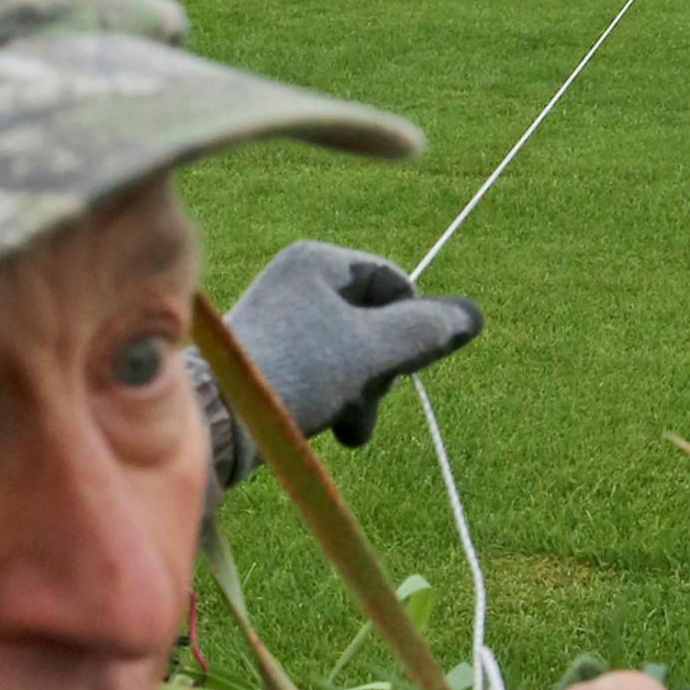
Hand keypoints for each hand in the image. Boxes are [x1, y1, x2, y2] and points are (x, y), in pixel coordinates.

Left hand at [218, 242, 481, 462]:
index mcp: (316, 261)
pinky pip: (320, 371)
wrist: (217, 420)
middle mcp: (293, 280)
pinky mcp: (266, 358)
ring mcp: (278, 320)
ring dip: (363, 392)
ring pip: (349, 351)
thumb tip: (472, 315)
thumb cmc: (296, 373)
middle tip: (371, 401)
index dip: (412, 326)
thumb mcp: (371, 351)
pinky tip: (332, 429)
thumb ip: (424, 331)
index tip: (405, 366)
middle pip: (372, 319)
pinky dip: (334, 398)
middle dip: (383, 368)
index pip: (394, 282)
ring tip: (352, 429)